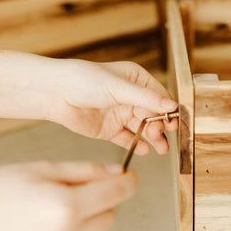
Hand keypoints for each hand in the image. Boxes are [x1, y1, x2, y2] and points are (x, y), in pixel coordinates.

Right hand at [0, 161, 136, 230]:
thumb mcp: (44, 169)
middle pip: (110, 214)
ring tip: (59, 209)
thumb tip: (117, 171)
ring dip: (90, 220)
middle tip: (77, 190)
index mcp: (67, 206)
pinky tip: (54, 227)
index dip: (128, 181)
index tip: (128, 176)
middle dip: (102, 199)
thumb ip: (86, 171)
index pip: (118, 193)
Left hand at [49, 60, 178, 154]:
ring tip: (161, 149)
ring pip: (142, 128)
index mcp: (136, 80)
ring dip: (153, 138)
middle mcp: (130, 97)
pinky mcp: (110, 129)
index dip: (168, 110)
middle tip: (161, 135)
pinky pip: (127, 138)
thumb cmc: (84, 80)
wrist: (56, 94)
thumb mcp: (119, 87)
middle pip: (152, 114)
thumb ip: (146, 98)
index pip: (159, 97)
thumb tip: (171, 105)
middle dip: (159, 126)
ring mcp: (120, 114)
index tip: (174, 122)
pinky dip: (137, 144)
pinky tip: (145, 150)